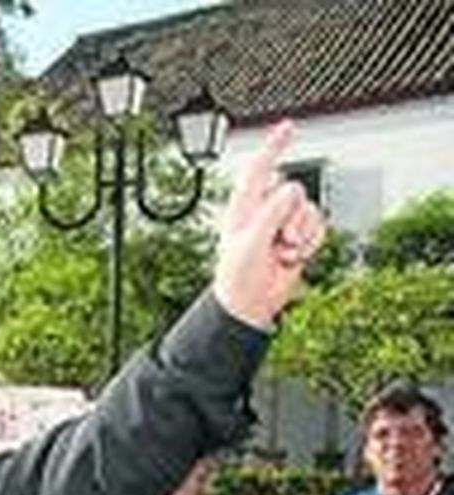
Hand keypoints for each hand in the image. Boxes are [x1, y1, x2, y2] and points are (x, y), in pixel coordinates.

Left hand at [212, 121, 326, 328]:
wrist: (250, 304)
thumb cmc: (238, 277)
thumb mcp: (250, 242)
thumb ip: (271, 214)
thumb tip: (291, 191)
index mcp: (243, 207)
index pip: (259, 168)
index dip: (273, 146)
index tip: (288, 126)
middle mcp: (264, 211)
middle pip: (295, 190)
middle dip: (293, 217)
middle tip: (279, 240)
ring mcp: (282, 224)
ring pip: (310, 209)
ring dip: (302, 233)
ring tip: (283, 251)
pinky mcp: (298, 238)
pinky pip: (319, 226)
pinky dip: (311, 243)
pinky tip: (293, 257)